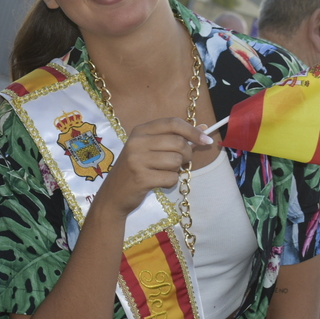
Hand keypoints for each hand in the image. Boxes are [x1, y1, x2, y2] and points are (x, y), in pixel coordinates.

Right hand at [95, 118, 212, 218]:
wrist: (113, 195)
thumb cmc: (135, 170)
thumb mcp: (150, 149)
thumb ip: (174, 138)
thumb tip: (203, 129)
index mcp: (140, 131)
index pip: (172, 123)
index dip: (192, 131)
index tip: (206, 140)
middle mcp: (136, 142)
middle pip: (178, 143)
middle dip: (186, 155)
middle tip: (180, 162)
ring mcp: (137, 160)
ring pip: (176, 161)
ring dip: (176, 170)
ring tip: (163, 173)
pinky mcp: (141, 178)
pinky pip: (171, 178)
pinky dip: (170, 182)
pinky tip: (158, 183)